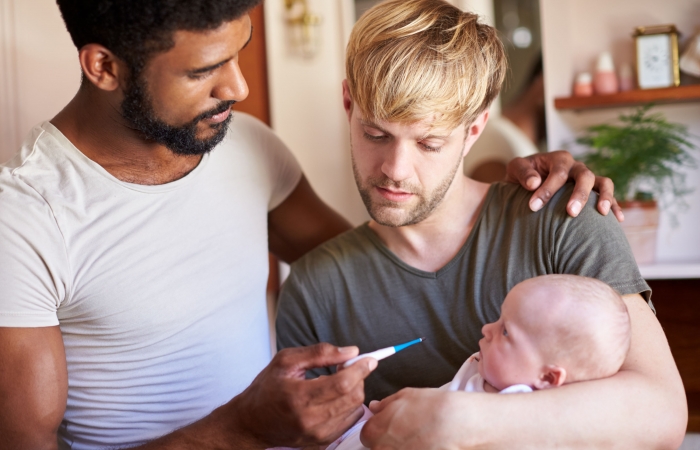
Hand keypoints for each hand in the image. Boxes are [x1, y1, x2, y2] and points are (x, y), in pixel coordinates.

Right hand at [233, 343, 376, 447]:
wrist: (252, 422)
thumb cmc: (267, 388)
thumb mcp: (286, 361)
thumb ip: (319, 353)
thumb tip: (351, 352)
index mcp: (299, 396)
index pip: (342, 384)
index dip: (360, 369)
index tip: (369, 359)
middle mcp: (310, 419)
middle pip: (353, 397)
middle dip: (358, 378)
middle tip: (347, 367)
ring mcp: (317, 434)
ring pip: (355, 409)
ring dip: (353, 391)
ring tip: (337, 383)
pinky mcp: (322, 442)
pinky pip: (350, 421)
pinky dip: (349, 406)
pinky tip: (334, 398)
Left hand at [360, 388, 476, 449]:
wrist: (457, 424)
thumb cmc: (432, 408)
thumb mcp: (405, 396)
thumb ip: (385, 404)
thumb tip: (376, 407)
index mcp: (374, 432)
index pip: (367, 434)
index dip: (380, 428)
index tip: (391, 426)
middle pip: (378, 448)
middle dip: (389, 441)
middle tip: (408, 433)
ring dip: (401, 447)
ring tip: (420, 440)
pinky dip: (417, 449)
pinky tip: (427, 445)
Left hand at [505, 150, 623, 221]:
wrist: (529, 179)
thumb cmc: (522, 174)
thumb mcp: (516, 168)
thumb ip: (523, 172)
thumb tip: (534, 183)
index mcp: (559, 159)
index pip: (558, 173)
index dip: (547, 190)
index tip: (533, 207)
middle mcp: (576, 166)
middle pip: (585, 176)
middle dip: (579, 194)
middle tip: (570, 213)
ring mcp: (587, 178)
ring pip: (602, 183)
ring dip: (604, 197)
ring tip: (601, 212)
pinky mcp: (593, 190)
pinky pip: (608, 196)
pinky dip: (615, 205)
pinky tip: (618, 219)